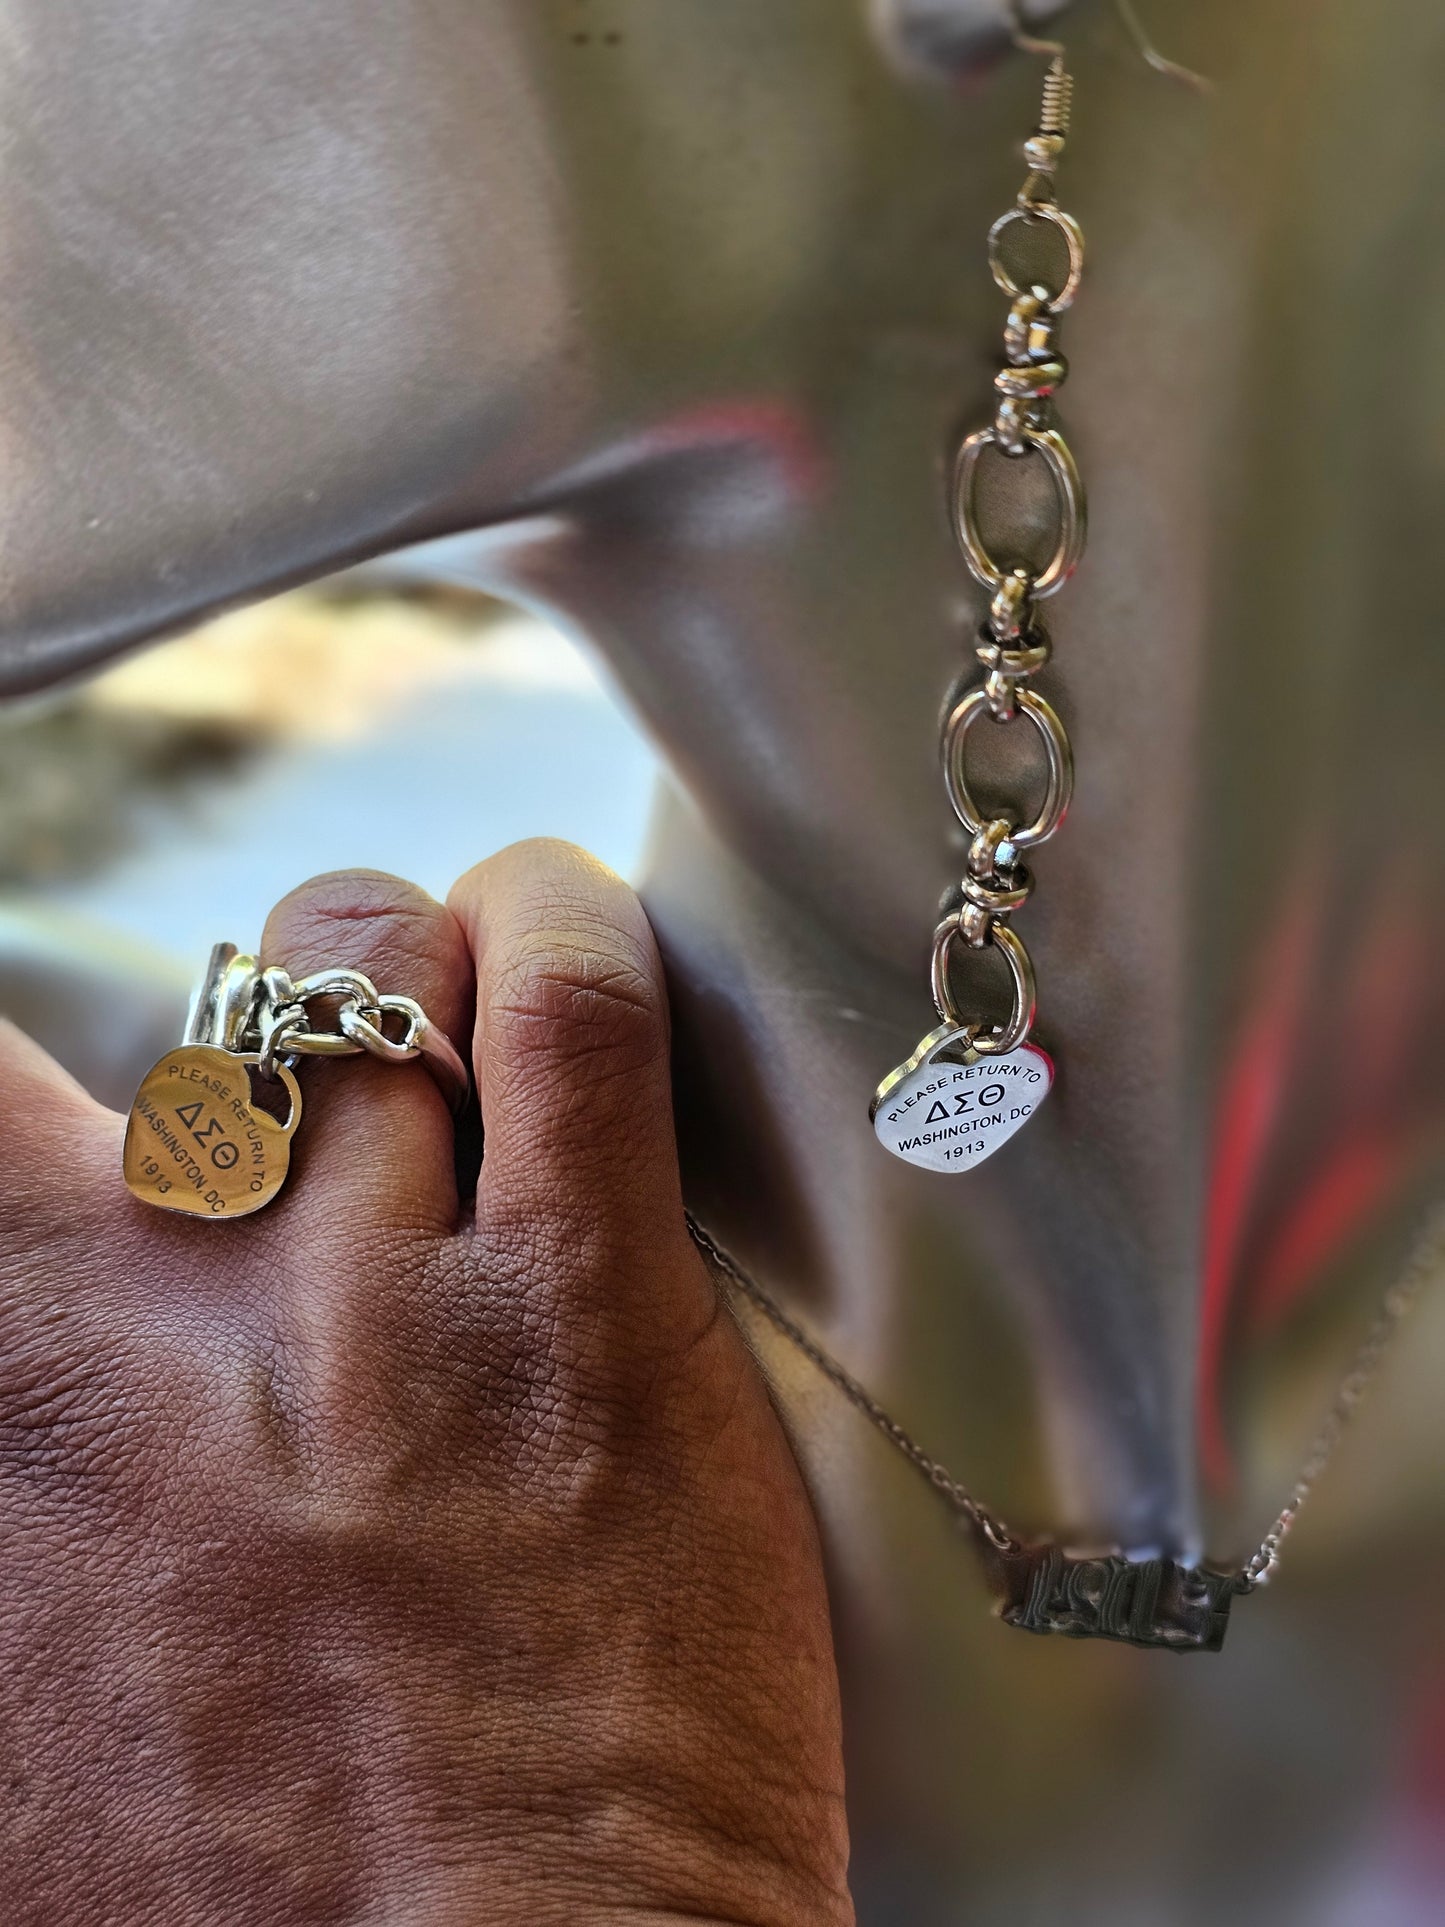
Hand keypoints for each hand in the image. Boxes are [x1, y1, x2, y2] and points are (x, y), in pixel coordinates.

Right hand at [0, 841, 850, 1925]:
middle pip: (172, 1025)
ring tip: (457, 1039)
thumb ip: (41, 1487)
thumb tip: (56, 1418)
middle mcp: (131, 1326)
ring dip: (394, 974)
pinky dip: (556, 926)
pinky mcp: (584, 1312)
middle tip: (320, 1121)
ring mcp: (363, 1300)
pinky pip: (567, 1004)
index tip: (49, 1095)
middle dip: (247, 1035)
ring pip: (355, 965)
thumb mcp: (26, 1702)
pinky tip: (555, 938)